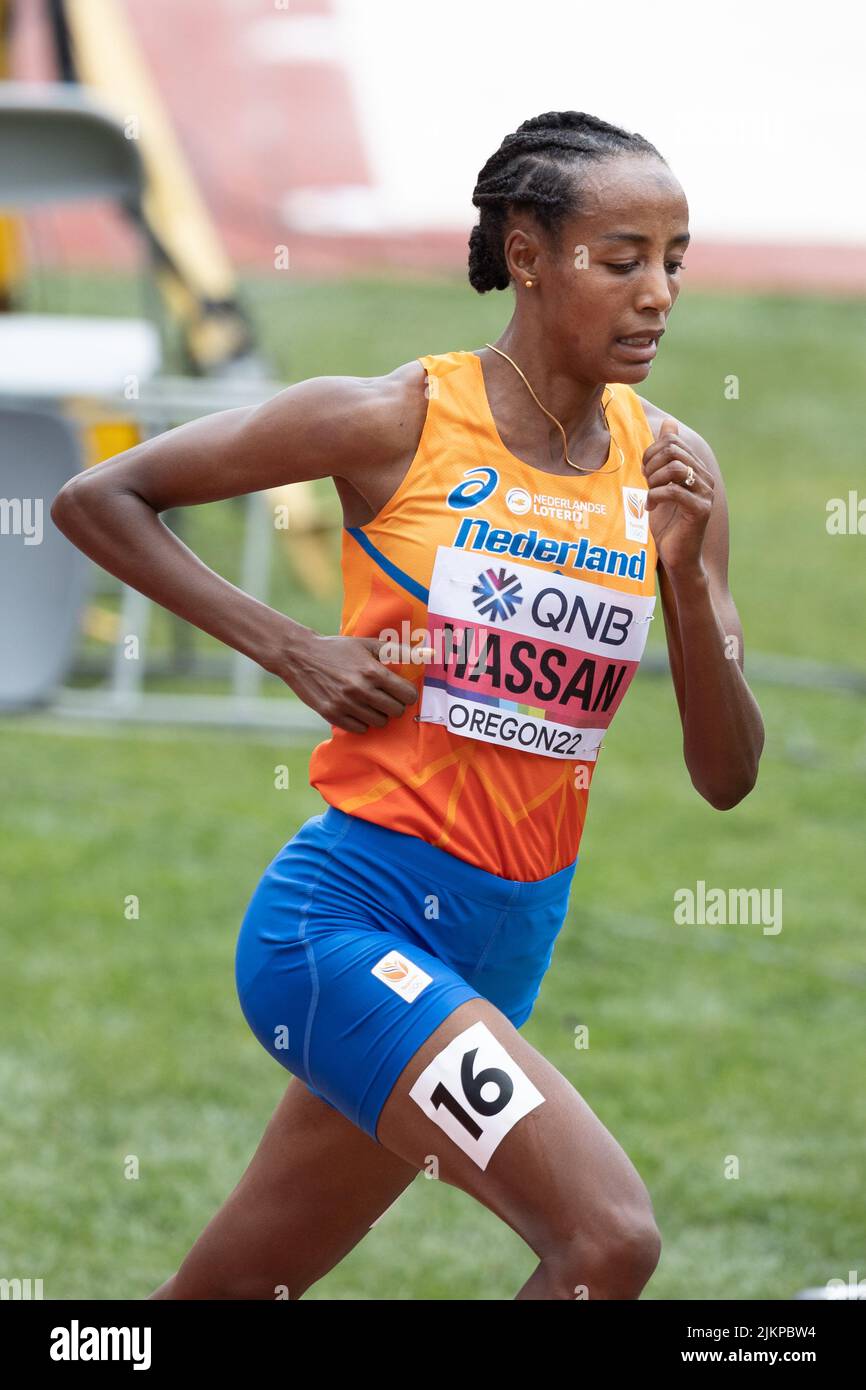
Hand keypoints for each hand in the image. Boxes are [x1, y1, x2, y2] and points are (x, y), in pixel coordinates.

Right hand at [277, 631, 427, 733]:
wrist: (300, 656)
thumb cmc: (338, 649)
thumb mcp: (368, 644)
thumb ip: (400, 651)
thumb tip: (430, 654)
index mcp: (373, 671)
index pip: (407, 695)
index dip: (407, 693)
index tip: (401, 690)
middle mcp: (361, 690)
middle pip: (396, 711)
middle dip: (394, 704)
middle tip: (385, 696)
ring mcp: (345, 704)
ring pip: (379, 722)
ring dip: (378, 714)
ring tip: (368, 701)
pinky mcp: (332, 715)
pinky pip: (360, 729)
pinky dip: (361, 721)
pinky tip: (355, 708)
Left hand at [641, 418, 713, 576]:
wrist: (678, 558)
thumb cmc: (667, 524)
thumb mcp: (660, 484)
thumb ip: (664, 456)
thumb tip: (669, 422)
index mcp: (697, 469)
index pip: (672, 443)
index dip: (650, 453)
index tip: (644, 472)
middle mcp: (705, 478)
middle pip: (673, 451)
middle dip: (651, 464)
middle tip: (645, 483)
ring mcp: (706, 494)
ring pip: (675, 469)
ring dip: (654, 480)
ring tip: (650, 494)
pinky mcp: (700, 510)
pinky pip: (674, 491)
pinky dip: (655, 497)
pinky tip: (650, 508)